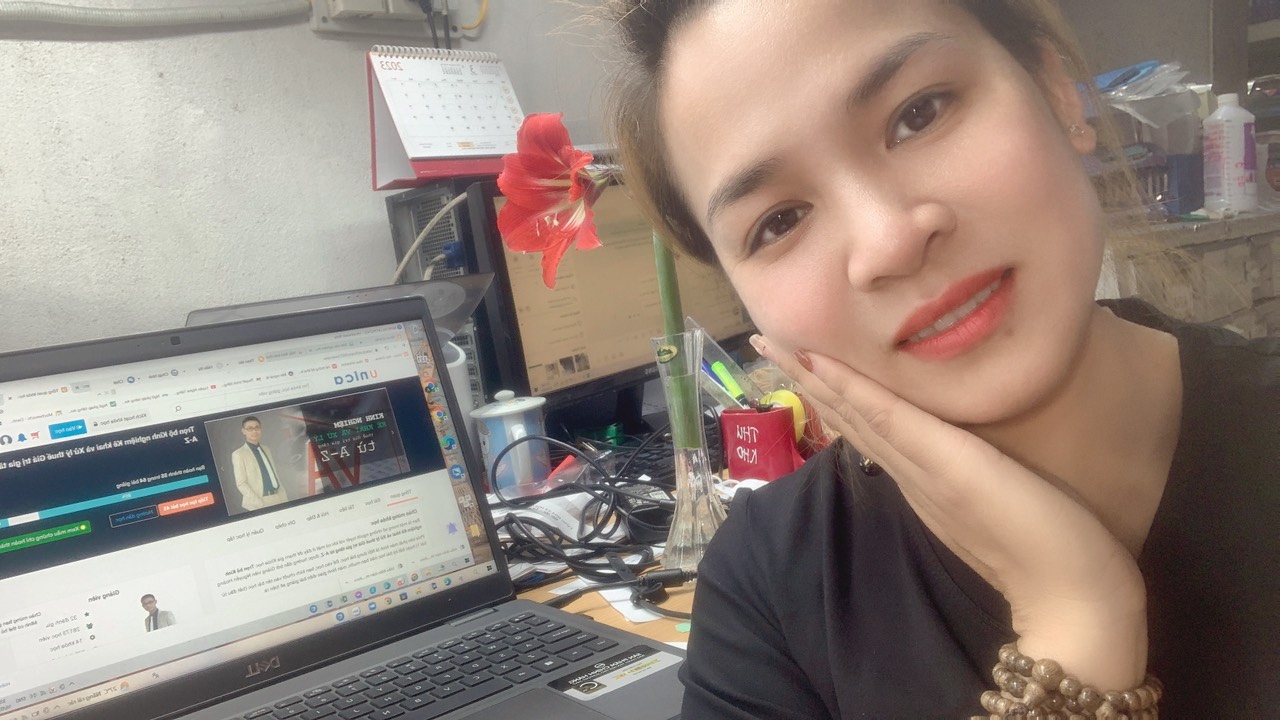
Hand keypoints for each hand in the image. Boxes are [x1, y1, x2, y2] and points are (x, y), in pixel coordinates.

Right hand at [751, 335, 1147, 688]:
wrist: (1070, 594)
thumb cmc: (1051, 547)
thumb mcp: (996, 503)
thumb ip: (965, 480)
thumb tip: (951, 453)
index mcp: (922, 480)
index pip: (866, 427)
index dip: (830, 394)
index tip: (797, 362)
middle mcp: (911, 473)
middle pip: (848, 417)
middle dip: (806, 377)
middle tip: (766, 340)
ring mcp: (922, 468)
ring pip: (856, 413)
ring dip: (812, 376)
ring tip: (775, 343)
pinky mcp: (943, 462)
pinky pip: (887, 418)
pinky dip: (851, 390)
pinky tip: (822, 363)